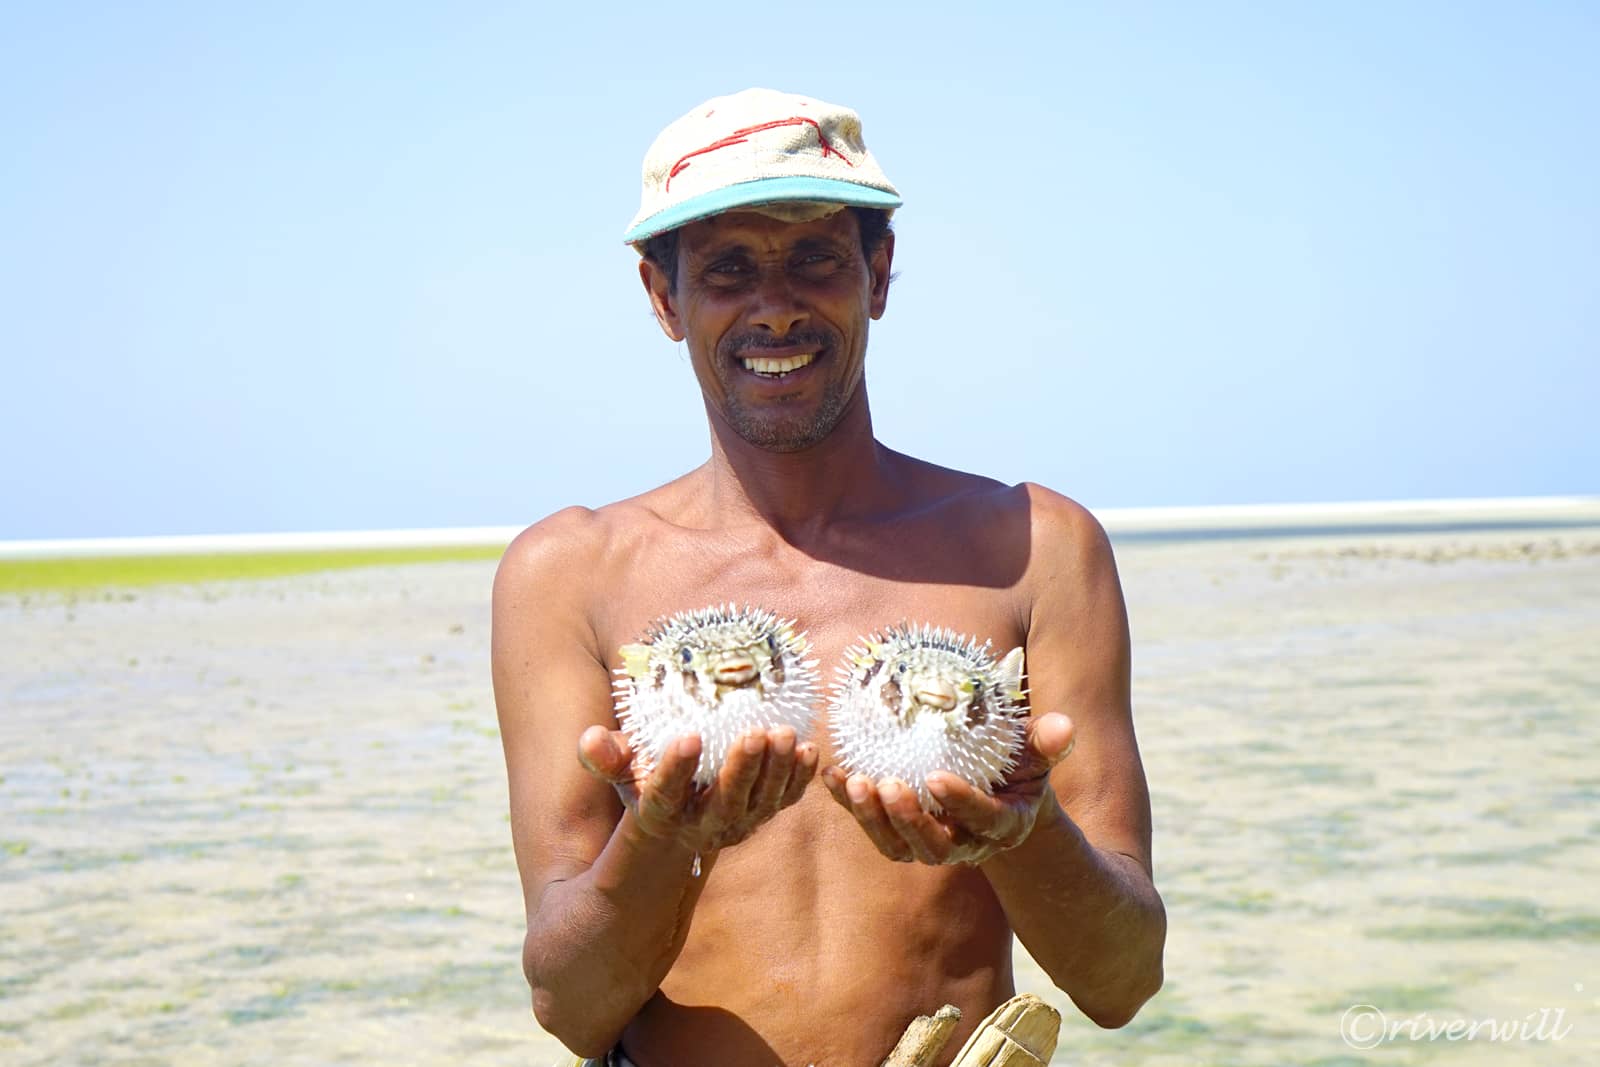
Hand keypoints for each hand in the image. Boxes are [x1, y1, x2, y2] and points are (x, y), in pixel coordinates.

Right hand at [578, 724, 818, 853]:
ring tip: (787, 734)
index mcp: (661, 815)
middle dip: (742, 770)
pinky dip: (799, 779)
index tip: (687, 738)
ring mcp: (737, 824)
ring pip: (761, 804)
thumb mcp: (619, 776)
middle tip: (754, 733)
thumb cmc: (644, 786)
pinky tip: (810, 750)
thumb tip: (590, 738)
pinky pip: (784, 800)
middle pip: (725, 804)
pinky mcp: (761, 815)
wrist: (676, 830)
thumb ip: (604, 758)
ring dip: (777, 771)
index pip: (665, 795)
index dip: (676, 769)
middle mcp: (702, 826)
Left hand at [821, 712, 1075, 865]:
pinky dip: (846, 804)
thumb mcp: (1036, 755)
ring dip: (871, 818)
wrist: (998, 797)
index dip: (960, 802)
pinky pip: (870, 824)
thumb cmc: (1018, 768)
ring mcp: (929, 843)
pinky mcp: (899, 832)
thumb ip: (1047, 744)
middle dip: (908, 819)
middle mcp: (964, 843)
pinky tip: (829, 774)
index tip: (936, 778)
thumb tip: (1065, 727)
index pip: (982, 819)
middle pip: (933, 846)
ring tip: (852, 783)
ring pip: (897, 845)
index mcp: (1001, 825)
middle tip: (888, 784)